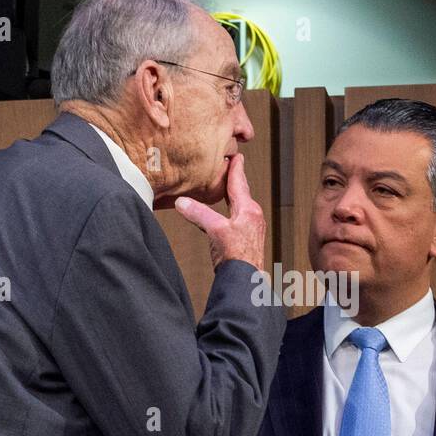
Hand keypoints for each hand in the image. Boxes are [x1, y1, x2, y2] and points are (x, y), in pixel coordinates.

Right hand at [173, 153, 266, 270]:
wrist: (246, 280)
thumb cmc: (237, 258)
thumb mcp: (215, 231)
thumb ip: (199, 214)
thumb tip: (182, 202)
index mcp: (248, 210)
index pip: (239, 183)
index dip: (236, 168)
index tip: (236, 155)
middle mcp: (253, 216)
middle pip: (241, 192)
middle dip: (235, 178)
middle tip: (232, 165)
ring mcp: (251, 228)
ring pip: (239, 205)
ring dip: (232, 194)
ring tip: (226, 186)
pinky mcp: (246, 239)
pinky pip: (236, 217)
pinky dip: (229, 209)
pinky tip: (223, 214)